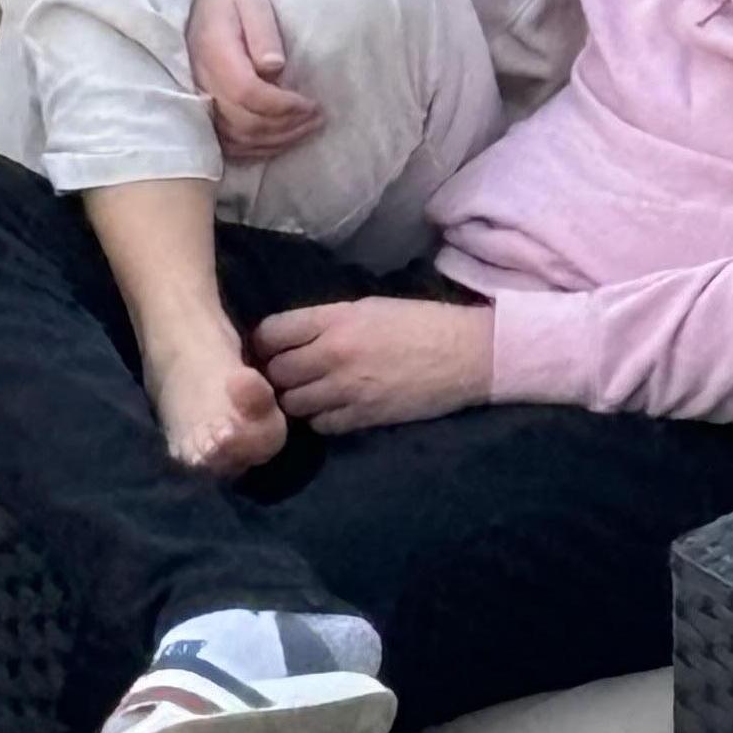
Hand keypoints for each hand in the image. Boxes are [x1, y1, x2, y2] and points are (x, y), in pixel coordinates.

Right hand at [186, 0, 317, 160]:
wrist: (194, 7)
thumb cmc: (228, 2)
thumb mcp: (249, 2)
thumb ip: (262, 32)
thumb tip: (275, 67)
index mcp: (214, 55)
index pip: (248, 93)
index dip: (283, 106)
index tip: (311, 104)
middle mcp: (201, 84)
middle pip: (245, 122)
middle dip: (287, 125)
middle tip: (318, 117)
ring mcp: (197, 103)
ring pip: (238, 138)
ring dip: (277, 140)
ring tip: (307, 128)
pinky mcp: (200, 115)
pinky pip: (228, 144)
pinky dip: (258, 148)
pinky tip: (280, 139)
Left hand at [252, 300, 494, 432]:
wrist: (468, 353)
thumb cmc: (420, 323)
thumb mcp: (368, 307)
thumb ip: (325, 322)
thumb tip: (290, 337)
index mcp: (334, 319)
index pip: (270, 333)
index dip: (264, 342)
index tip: (269, 348)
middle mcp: (332, 353)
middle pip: (274, 372)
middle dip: (275, 374)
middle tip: (287, 375)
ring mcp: (347, 388)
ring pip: (292, 403)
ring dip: (295, 400)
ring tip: (309, 394)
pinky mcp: (364, 417)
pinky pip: (321, 425)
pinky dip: (321, 419)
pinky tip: (332, 409)